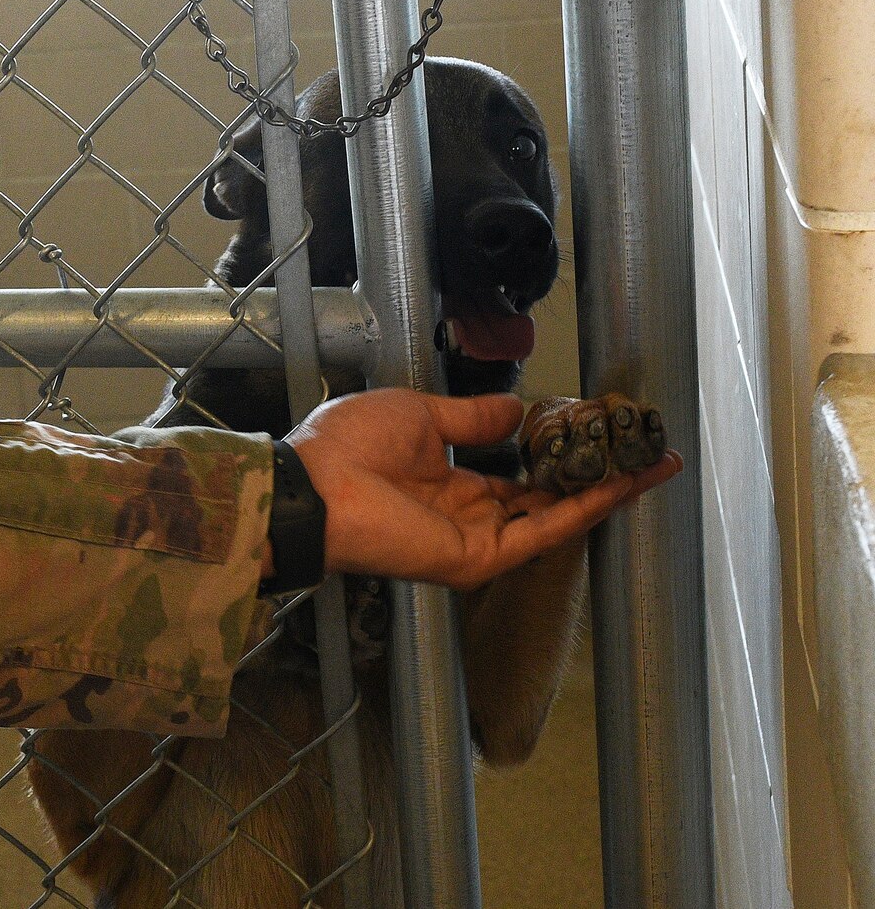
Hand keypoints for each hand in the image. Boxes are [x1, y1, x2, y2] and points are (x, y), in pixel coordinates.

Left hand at [282, 389, 681, 590]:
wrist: (315, 485)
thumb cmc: (348, 447)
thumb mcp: (419, 414)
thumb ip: (472, 418)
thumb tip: (517, 409)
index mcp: (448, 483)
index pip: (519, 474)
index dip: (559, 454)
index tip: (599, 432)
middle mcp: (468, 515)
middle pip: (548, 500)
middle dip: (598, 476)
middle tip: (647, 450)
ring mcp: (476, 539)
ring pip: (556, 517)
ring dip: (606, 492)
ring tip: (653, 465)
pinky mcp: (478, 558)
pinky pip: (541, 533)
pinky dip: (583, 511)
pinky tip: (620, 486)